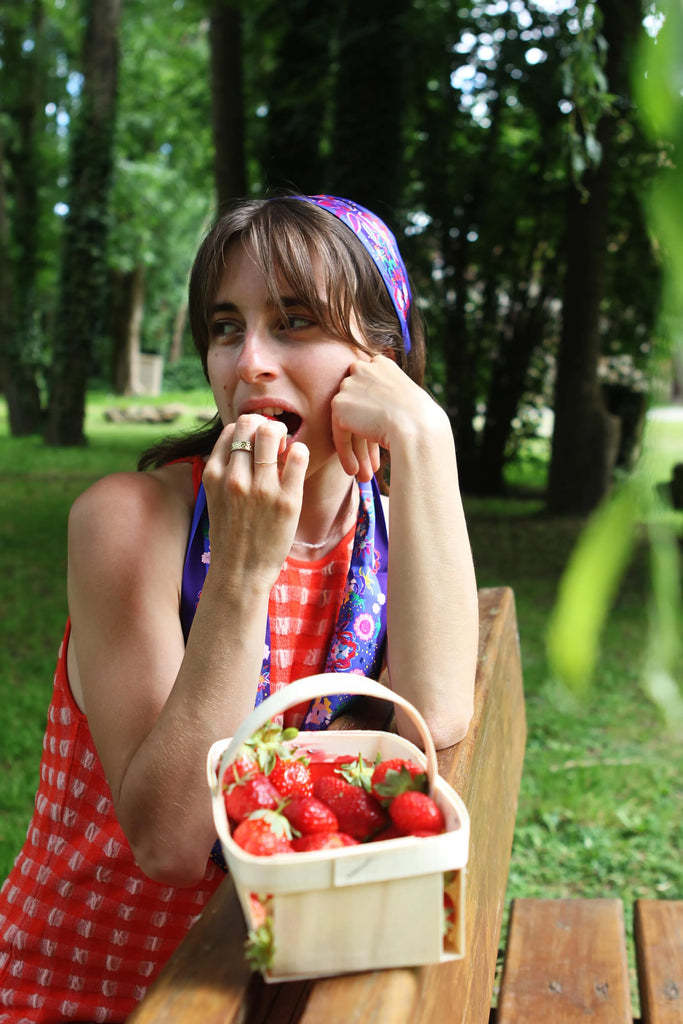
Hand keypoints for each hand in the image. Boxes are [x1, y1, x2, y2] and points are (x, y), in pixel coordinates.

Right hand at [202, 415, 308, 587]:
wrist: (240, 573)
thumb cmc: (231, 535)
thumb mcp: (216, 498)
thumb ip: (225, 470)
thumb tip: (243, 441)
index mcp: (214, 475)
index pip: (232, 429)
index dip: (248, 429)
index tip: (258, 444)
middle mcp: (235, 478)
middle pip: (251, 424)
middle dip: (267, 426)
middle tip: (275, 443)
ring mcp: (261, 489)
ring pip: (272, 433)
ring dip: (283, 436)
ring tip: (286, 452)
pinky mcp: (287, 500)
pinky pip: (298, 455)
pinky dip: (300, 452)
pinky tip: (296, 465)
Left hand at [331, 354, 437, 479]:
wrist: (418, 426)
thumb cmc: (422, 420)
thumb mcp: (407, 401)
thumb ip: (388, 400)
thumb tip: (375, 418)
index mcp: (381, 364)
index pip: (369, 392)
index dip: (373, 419)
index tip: (379, 441)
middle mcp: (362, 368)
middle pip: (357, 408)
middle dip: (363, 438)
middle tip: (372, 463)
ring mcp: (349, 385)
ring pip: (347, 423)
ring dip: (356, 450)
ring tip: (364, 473)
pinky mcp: (339, 405)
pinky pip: (339, 434)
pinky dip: (345, 454)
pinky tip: (354, 471)